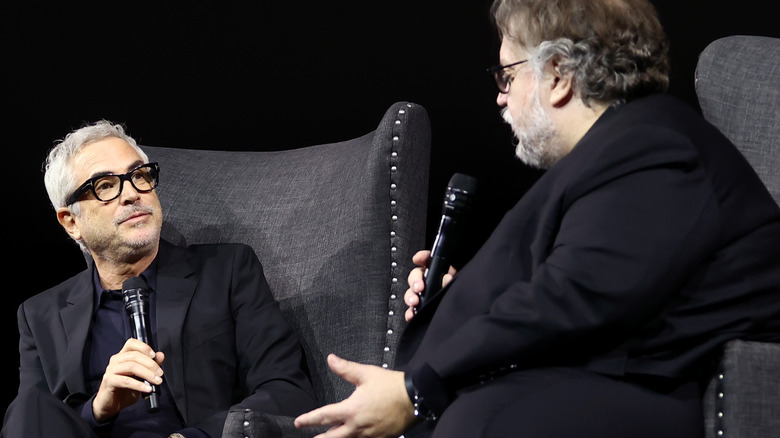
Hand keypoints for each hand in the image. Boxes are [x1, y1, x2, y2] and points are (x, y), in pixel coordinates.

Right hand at [92, 338, 164, 421]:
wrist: (111, 405)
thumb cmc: (125, 390)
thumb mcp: (141, 377)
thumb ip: (150, 365)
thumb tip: (160, 355)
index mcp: (123, 356)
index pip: (131, 343)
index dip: (143, 347)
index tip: (154, 355)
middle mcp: (116, 360)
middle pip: (135, 356)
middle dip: (151, 364)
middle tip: (160, 374)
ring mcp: (111, 370)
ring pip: (131, 366)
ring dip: (147, 374)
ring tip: (156, 381)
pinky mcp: (108, 381)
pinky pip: (126, 380)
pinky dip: (139, 384)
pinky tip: (147, 389)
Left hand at [294, 354, 416, 437]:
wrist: (415, 398)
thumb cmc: (390, 385)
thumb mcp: (366, 374)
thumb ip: (346, 368)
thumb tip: (330, 359)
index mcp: (351, 410)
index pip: (324, 416)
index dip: (309, 420)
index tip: (298, 423)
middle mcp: (357, 426)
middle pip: (332, 437)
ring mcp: (369, 435)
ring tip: (329, 437)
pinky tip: (353, 436)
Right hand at [404, 250, 455, 320]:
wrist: (461, 312)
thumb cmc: (459, 293)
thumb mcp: (456, 282)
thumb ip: (450, 279)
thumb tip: (446, 278)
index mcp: (437, 272)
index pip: (428, 261)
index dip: (422, 257)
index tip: (417, 259)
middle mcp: (428, 282)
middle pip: (415, 277)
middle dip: (415, 281)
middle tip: (419, 287)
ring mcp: (422, 296)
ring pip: (411, 294)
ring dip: (411, 297)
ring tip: (414, 301)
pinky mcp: (420, 310)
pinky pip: (411, 310)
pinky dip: (410, 313)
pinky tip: (412, 315)